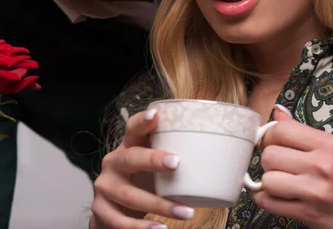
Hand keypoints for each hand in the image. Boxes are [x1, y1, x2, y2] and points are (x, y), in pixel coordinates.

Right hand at [90, 109, 194, 228]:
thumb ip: (179, 161)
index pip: (133, 129)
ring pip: (129, 195)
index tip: (156, 115)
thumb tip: (231, 167)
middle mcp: (114, 163)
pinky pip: (120, 221)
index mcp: (128, 147)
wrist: (114, 213)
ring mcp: (105, 187)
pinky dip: (142, 227)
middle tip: (176, 163)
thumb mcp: (155, 168)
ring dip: (159, 205)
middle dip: (152, 159)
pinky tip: (161, 228)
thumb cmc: (143, 183)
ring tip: (186, 213)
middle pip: (130, 157)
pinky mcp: (101, 210)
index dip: (142, 121)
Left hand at [251, 106, 332, 228]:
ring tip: (280, 181)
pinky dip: (266, 198)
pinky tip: (277, 195)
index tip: (272, 142)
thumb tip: (276, 113)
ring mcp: (314, 192)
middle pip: (270, 155)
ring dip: (268, 182)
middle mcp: (321, 166)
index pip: (282, 130)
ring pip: (267, 180)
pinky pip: (268, 202)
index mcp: (328, 145)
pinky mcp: (307, 213)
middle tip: (278, 164)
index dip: (270, 135)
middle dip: (269, 160)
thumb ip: (302, 131)